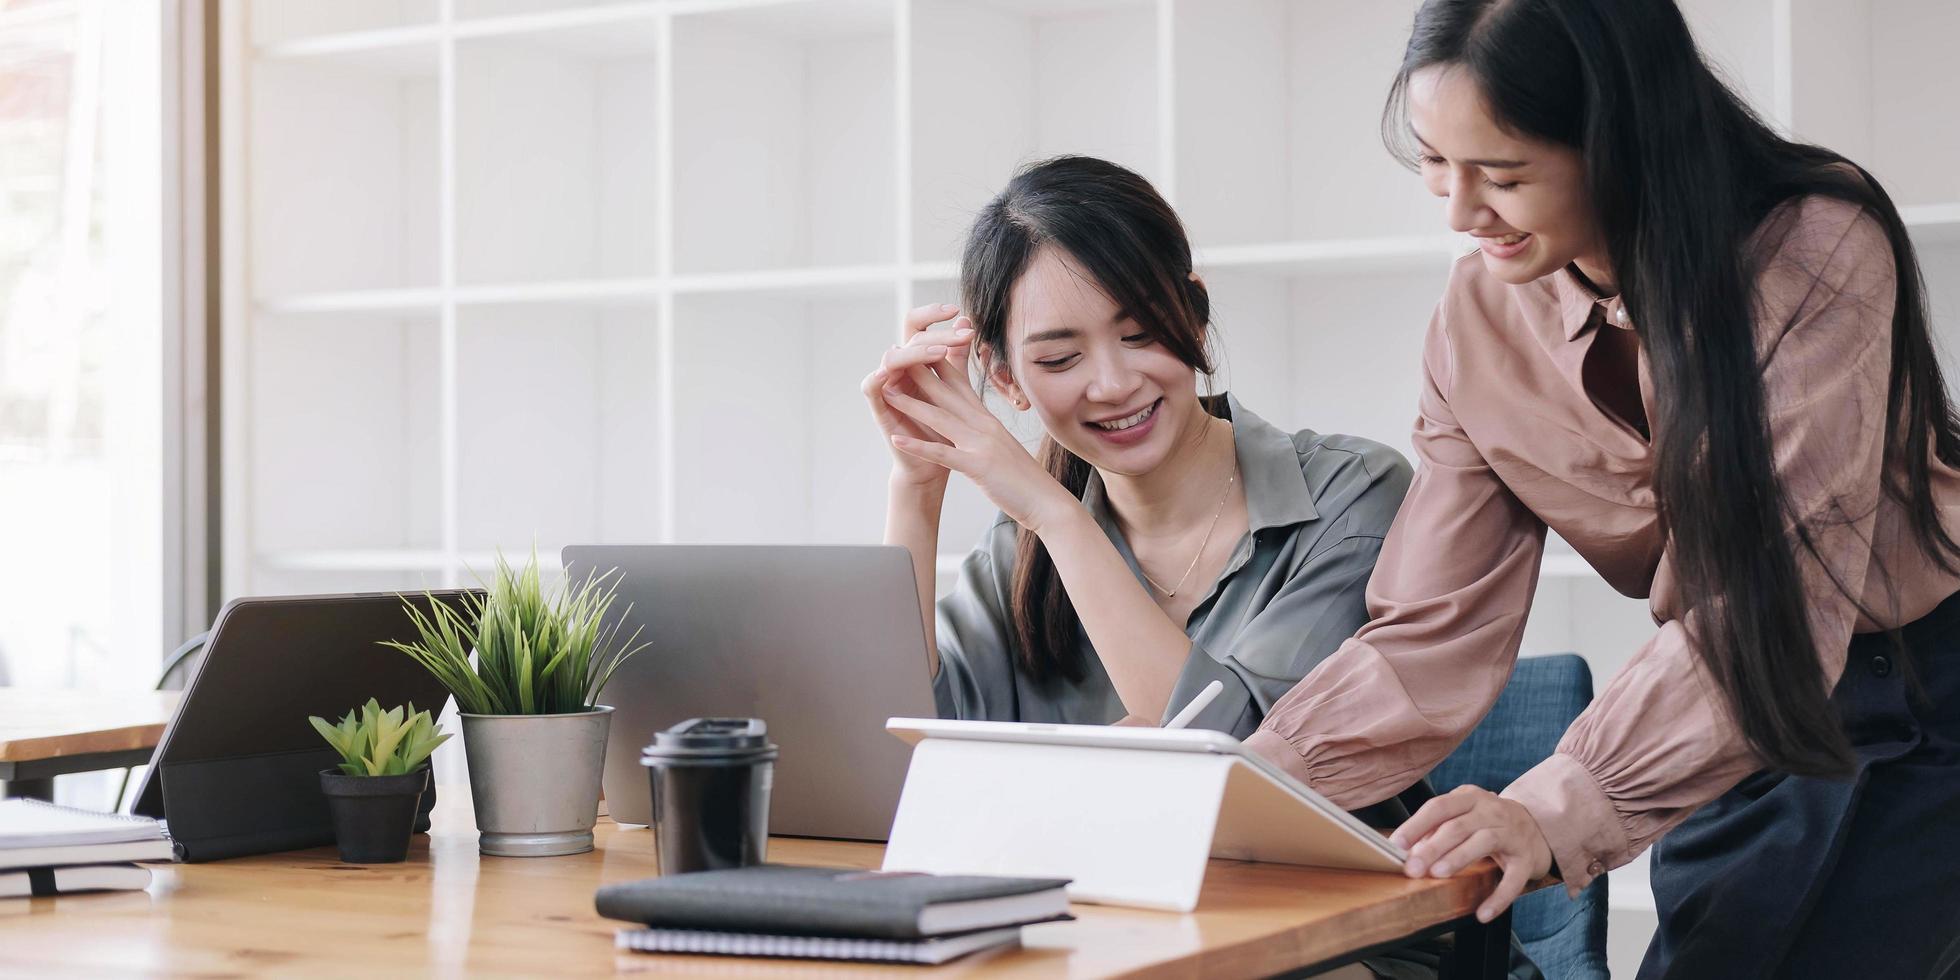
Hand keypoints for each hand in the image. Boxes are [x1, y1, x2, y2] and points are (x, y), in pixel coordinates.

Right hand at [862, 303, 973, 489]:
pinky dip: (876, 379)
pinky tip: (887, 372)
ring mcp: (887, 387)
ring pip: (892, 358)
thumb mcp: (953, 387)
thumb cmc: (942, 426)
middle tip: (961, 335)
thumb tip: (966, 321)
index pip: (919, 327)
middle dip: (936, 334)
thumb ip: (956, 356)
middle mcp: (899, 370)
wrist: (933, 465)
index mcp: (916, 361)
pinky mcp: (878, 409)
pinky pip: (870, 388)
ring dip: (914, 353)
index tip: (958, 312)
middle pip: (909, 339)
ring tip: (939, 352)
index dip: (933, 315)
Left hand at [877, 339, 1078, 532]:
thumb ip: (984, 429)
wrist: (1046, 501)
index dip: (936, 366)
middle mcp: (984, 425)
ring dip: (912, 404)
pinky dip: (918, 447)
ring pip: (941, 418)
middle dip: (918, 375)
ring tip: (887, 392)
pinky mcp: (978, 467)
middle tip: (893, 358)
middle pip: (947, 394)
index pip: (959, 384)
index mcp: (987, 419)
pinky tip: (897, 440)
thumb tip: (971, 420)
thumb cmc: (1022, 476)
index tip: (915, 351)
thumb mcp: (1001, 444)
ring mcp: (981, 444)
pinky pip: (943, 454)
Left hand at [1389, 785, 1553, 922]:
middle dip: (1432, 847)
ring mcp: (1512, 833)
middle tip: (1413, 868)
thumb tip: (1411, 850)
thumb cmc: (1489, 822)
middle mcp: (1492, 810)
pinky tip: (1482, 913)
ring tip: (1438, 874)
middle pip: (1457, 826)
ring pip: (1483, 842)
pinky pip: (1513, 880)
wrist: (1538, 827)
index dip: (1416, 825)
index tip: (1397, 845)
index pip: (1439, 807)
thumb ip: (1438, 829)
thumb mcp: (1464, 816)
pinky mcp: (1527, 859)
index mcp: (1470, 797)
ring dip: (1459, 858)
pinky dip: (1498, 898)